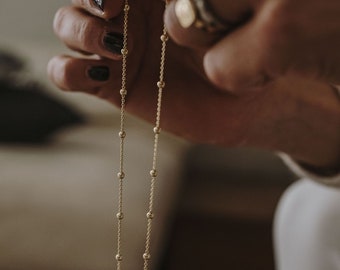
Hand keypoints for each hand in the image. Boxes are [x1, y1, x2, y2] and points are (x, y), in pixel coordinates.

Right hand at [48, 0, 339, 168]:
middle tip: (116, 20)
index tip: (116, 0)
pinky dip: (67, 70)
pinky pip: (66, 73)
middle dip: (90, 5)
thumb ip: (176, 1)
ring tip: (117, 48)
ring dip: (80, 31)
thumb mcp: (206, 10)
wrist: (243, 97)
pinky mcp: (110, 85)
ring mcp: (116, 50)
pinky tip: (97, 72)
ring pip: (67, 26)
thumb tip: (164, 0)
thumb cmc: (235, 47)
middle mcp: (128, 16)